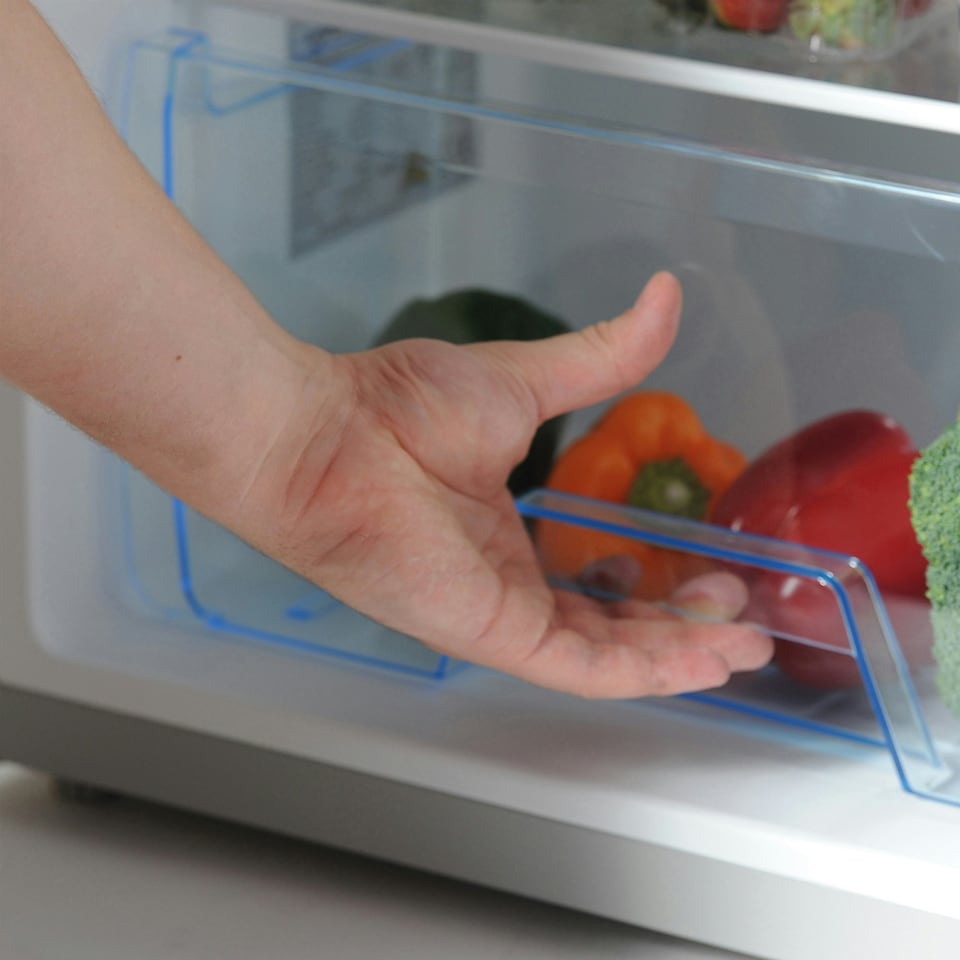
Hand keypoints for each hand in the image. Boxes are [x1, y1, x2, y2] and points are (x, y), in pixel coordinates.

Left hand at [247, 273, 772, 697]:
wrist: (320, 435)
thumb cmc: (395, 409)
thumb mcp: (522, 383)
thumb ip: (601, 358)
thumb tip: (665, 297)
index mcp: (503, 533)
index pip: (594, 577)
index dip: (657, 580)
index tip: (711, 564)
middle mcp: (503, 582)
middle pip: (610, 624)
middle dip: (680, 624)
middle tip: (742, 609)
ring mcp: (498, 614)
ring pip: (604, 658)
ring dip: (676, 653)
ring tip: (743, 640)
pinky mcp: (490, 633)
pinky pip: (581, 670)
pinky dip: (645, 670)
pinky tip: (701, 659)